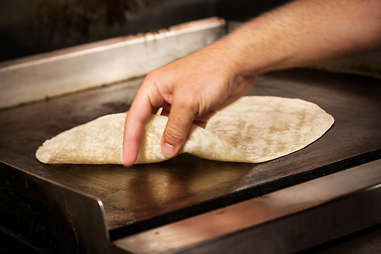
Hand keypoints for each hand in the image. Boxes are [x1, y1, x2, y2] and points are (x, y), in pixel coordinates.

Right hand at [123, 42, 255, 165]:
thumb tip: (166, 149)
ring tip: (165, 157)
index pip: (135, 118)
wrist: (239, 64)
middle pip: (149, 123)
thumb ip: (175, 128)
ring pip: (169, 127)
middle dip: (147, 141)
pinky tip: (186, 148)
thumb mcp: (187, 102)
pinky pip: (186, 128)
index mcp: (154, 87)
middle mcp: (164, 94)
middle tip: (142, 161)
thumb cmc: (210, 71)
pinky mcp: (196, 109)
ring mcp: (181, 102)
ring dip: (169, 141)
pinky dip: (186, 138)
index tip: (128, 159)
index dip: (130, 140)